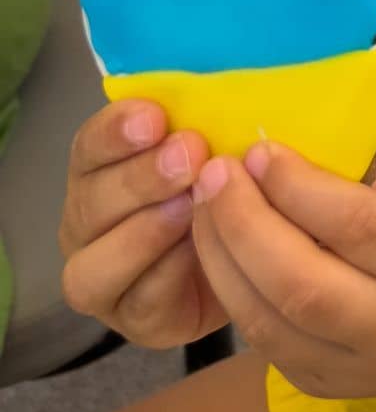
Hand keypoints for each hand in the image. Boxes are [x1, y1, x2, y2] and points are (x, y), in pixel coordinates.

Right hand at [59, 100, 226, 347]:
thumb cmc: (224, 183)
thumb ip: (204, 121)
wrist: (249, 255)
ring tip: (191, 206)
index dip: (117, 131)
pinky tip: (200, 249)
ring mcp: (102, 276)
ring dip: (145, 232)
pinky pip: (139, 301)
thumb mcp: (216, 144)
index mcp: (100, 168)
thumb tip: (224, 91)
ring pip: (98, 262)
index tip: (155, 116)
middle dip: (140, 177)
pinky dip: (168, 275)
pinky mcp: (134, 320)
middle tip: (189, 156)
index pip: (90, 145)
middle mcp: (89, 222)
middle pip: (92, 201)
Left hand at [189, 142, 375, 399]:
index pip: (357, 227)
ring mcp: (361, 371)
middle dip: (246, 225)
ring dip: (223, 259)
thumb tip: (279, 152)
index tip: (258, 149)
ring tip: (203, 205)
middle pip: (306, 286)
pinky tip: (218, 246)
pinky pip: (262, 341)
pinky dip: (230, 289)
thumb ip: (362, 176)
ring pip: (271, 323)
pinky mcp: (323, 387)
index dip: (298, 187)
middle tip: (214, 174)